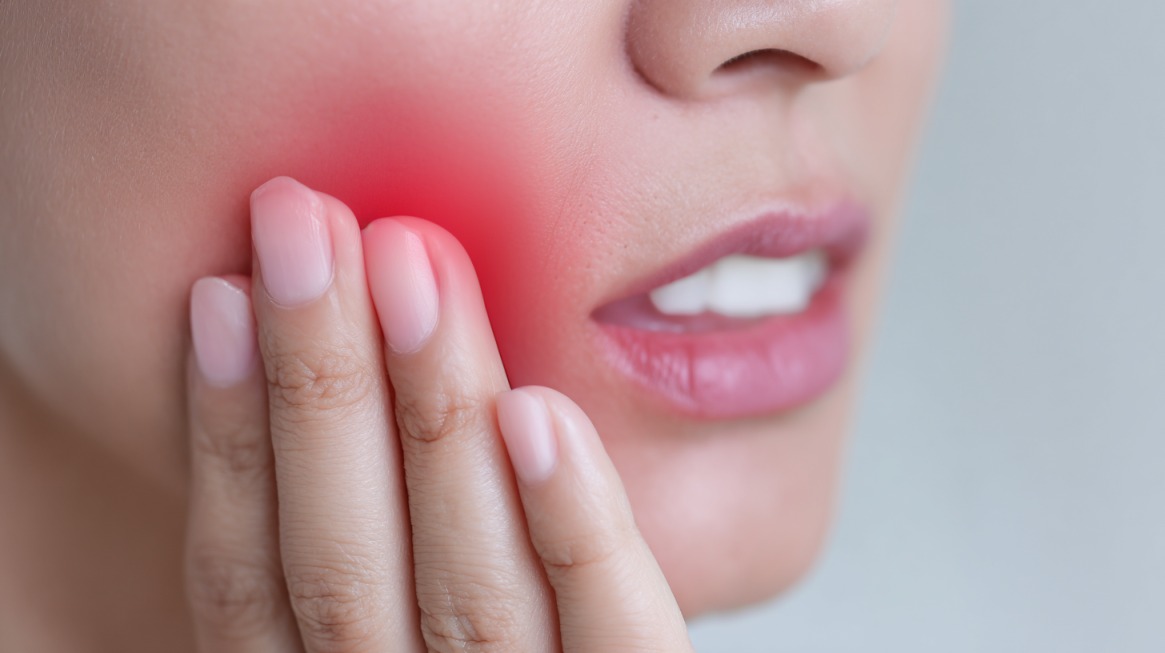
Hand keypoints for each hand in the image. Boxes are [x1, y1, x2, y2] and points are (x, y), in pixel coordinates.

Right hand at [183, 177, 691, 651]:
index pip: (255, 579)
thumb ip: (359, 581)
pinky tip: (538, 412)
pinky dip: (576, 525)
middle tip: (307, 228)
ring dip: (432, 415)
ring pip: (463, 582)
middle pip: (345, 563)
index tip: (216, 298)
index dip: (227, 438)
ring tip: (414, 267)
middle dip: (318, 386)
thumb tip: (312, 412)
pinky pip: (617, 636)